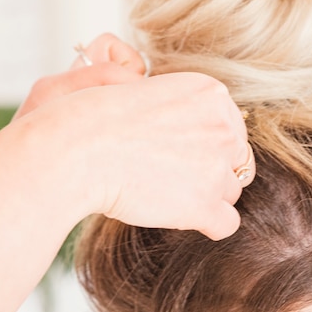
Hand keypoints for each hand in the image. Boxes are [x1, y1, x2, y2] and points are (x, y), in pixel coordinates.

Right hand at [14, 35, 252, 239]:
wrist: (75, 148)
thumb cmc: (95, 117)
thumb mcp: (146, 88)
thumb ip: (180, 102)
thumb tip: (190, 122)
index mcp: (212, 94)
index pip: (233, 129)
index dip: (208, 145)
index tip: (180, 151)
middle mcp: (223, 127)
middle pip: (237, 161)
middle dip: (212, 170)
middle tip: (173, 174)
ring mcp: (217, 167)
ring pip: (230, 192)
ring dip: (205, 195)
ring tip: (166, 192)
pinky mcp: (205, 204)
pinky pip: (227, 223)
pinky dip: (209, 224)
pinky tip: (185, 217)